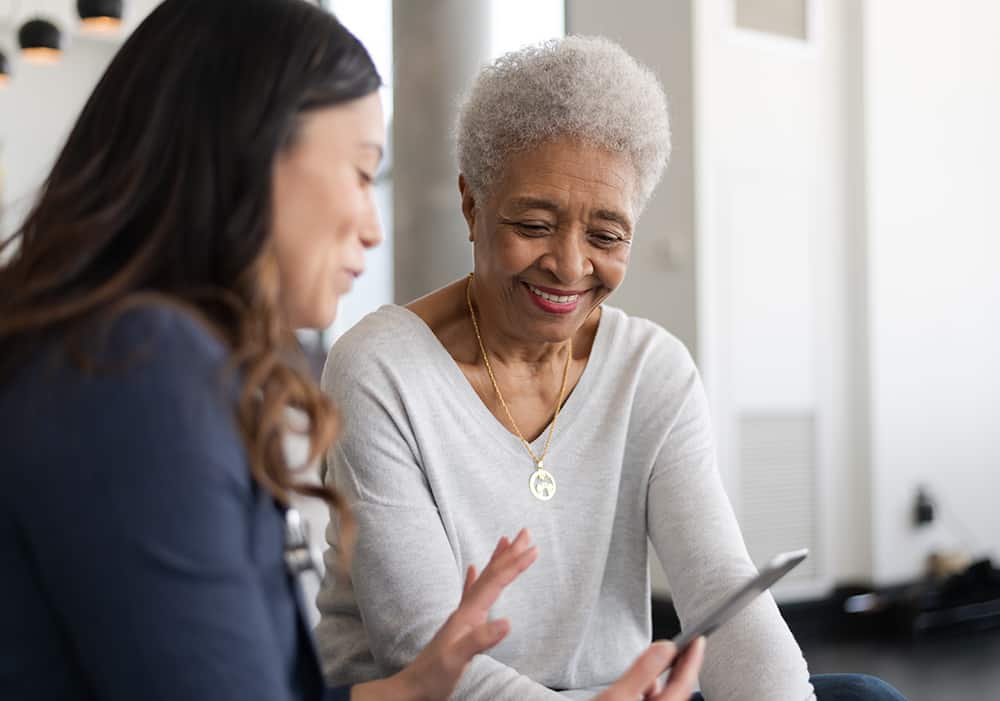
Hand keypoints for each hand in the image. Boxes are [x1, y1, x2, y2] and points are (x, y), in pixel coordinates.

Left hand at [351, 529, 537, 700]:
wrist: (412, 688)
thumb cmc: (432, 676)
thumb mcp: (457, 659)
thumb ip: (480, 640)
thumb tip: (508, 621)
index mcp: (467, 615)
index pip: (495, 583)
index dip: (515, 565)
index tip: (534, 549)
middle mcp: (465, 610)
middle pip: (490, 574)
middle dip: (509, 554)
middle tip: (525, 533)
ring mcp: (461, 616)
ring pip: (483, 579)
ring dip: (497, 560)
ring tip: (505, 541)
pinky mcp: (460, 625)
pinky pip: (470, 593)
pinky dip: (475, 578)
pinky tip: (473, 569)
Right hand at [594, 637, 704, 700]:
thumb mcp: (617, 695)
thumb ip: (642, 671)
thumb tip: (664, 648)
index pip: (684, 684)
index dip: (692, 660)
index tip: (698, 640)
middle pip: (678, 692)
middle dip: (681, 669)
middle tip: (686, 646)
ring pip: (665, 699)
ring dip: (664, 681)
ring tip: (662, 663)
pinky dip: (651, 692)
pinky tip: (644, 686)